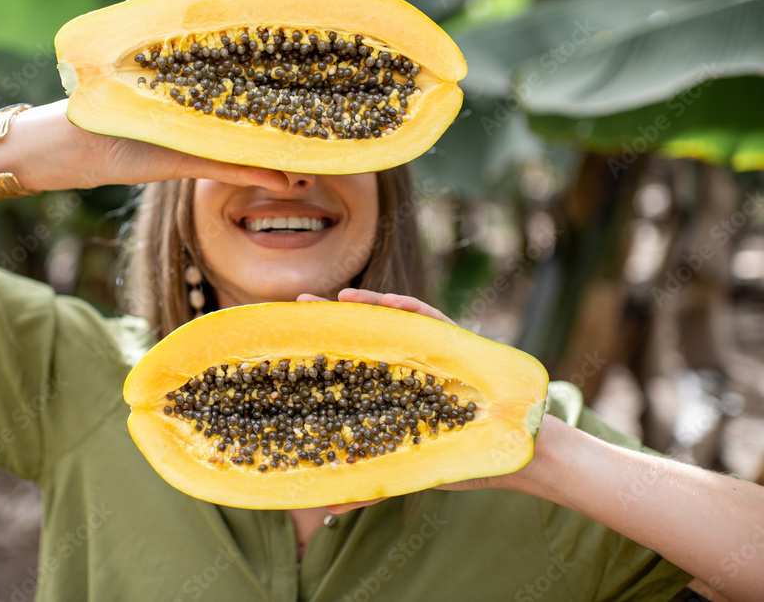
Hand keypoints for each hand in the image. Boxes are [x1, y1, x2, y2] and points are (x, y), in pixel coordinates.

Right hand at [30, 0, 289, 191]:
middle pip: (241, 42)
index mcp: (213, 101)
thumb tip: (287, 182)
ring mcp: (173, 56)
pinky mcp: (145, 43)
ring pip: (213, 23)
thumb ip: (234, 167)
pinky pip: (172, 13)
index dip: (287, 59)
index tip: (320, 41)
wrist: (70, 146)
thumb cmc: (127, 157)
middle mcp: (197, 76)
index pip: (258, 75)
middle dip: (269, 16)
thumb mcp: (186, 162)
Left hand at [295, 288, 532, 512]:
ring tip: (336, 298)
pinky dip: (406, 308)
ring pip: (393, 321)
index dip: (322, 352)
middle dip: (333, 320)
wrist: (516, 452)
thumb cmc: (462, 457)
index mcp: (392, 390)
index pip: (350, 365)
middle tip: (299, 304)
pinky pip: (429, 319)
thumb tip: (330, 505)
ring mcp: (432, 352)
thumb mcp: (409, 468)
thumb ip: (372, 481)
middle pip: (365, 337)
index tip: (288, 341)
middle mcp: (408, 366)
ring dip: (365, 306)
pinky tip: (384, 302)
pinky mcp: (457, 344)